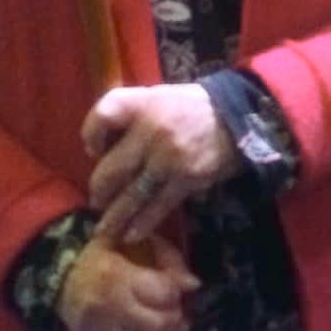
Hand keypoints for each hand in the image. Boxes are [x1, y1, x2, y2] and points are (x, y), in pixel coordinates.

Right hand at [57, 234, 197, 330]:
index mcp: (115, 274)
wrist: (61, 279)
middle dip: (175, 319)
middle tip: (177, 312)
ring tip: (174, 329)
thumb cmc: (104, 255)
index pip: (160, 292)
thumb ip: (167, 258)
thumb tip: (193, 285)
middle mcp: (107, 307)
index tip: (176, 289)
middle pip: (156, 324)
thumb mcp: (133, 242)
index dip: (175, 292)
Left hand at [82, 83, 236, 245]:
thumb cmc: (194, 107)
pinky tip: (132, 234)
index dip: (91, 134)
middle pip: (111, 168)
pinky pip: (157, 207)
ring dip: (115, 216)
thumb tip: (104, 143)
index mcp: (144, 103)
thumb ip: (133, 112)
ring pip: (131, 195)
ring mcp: (169, 158)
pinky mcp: (187, 179)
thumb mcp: (161, 96)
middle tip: (97, 200)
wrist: (240, 118)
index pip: (104, 114)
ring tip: (105, 229)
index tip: (93, 150)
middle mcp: (152, 130)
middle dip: (99, 190)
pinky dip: (142, 223)